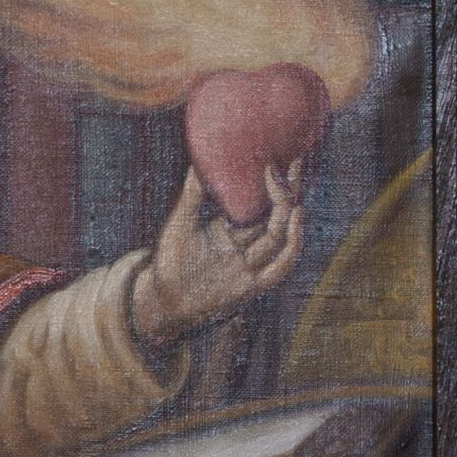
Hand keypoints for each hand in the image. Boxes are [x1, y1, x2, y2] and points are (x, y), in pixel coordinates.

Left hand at [128, 163, 307, 345]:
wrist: (162, 299)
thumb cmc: (170, 260)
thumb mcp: (182, 222)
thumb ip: (193, 193)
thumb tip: (200, 158)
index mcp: (232, 230)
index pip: (262, 204)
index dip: (275, 183)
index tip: (278, 157)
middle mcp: (246, 247)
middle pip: (277, 216)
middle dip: (288, 190)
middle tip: (294, 161)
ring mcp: (250, 268)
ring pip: (280, 239)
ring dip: (289, 214)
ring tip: (293, 188)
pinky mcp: (250, 287)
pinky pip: (278, 269)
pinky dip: (290, 248)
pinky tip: (293, 224)